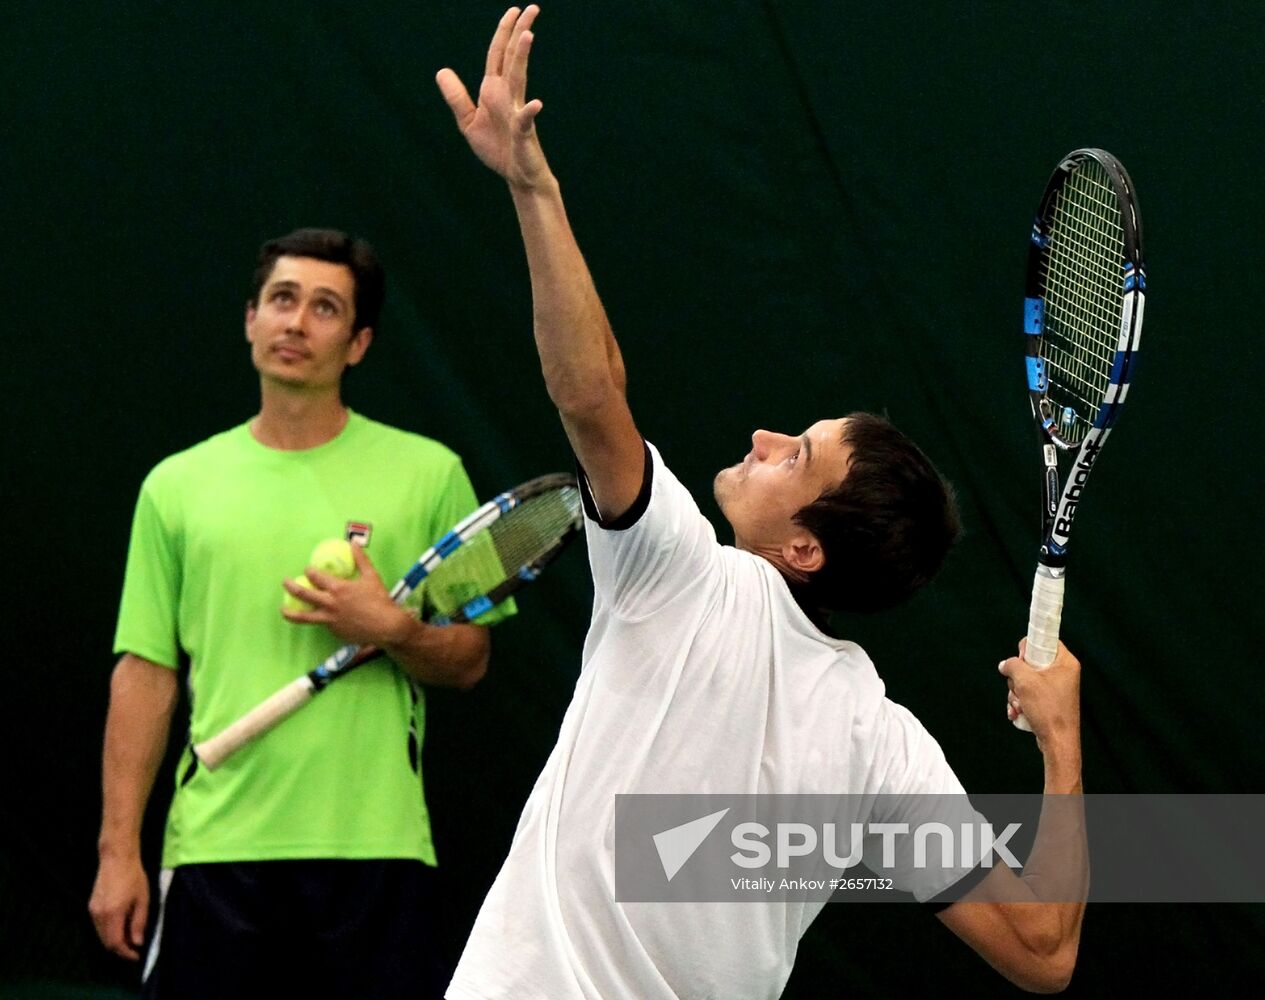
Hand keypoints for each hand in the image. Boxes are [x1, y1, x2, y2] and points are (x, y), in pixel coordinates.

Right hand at [89, 854, 147, 960]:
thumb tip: (137, 943)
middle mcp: (98, 915)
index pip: (115, 943)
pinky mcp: (91, 906)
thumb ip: (139, 923)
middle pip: (106, 942)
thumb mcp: (143, 899)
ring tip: (130, 938)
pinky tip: (121, 926)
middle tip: (135, 949)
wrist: (117, 858)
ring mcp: (92, 911)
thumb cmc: (134, 876)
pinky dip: (108, 931)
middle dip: (120, 949)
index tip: (137, 955)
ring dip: (114, 940)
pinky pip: (98, 926)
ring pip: (101, 935)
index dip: (126, 953)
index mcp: (112, 914)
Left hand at [281, 543, 414, 647]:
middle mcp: (330, 604)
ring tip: (283, 611)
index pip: (316, 577)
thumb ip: (361, 559)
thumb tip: (354, 543)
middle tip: (285, 583)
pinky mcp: (334, 631)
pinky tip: (322, 617)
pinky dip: (321, 619)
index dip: (310, 571)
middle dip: (292, 587)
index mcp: (338, 588)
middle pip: (304, 594)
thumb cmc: (380, 600)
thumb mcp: (372, 577)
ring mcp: (330, 620)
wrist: (386, 626)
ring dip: (291, 613)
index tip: (308, 570)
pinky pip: (323, 624)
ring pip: (305, 617)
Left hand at [436, 6, 548, 188]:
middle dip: (519, 33)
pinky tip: (536, 104)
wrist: (515, 174)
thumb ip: (456, 97)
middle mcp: (508, 95)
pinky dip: (530, 112)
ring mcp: (517, 112)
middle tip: (531, 9)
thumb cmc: (496, 148)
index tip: (514, 11)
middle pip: (512, 58)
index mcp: (493, 90)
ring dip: (522, 58)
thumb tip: (441, 70)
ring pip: (519, 80)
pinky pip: (526, 120)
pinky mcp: (523, 133)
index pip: (497, 55)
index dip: (503, 32)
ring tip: (527, 36)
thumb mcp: (468, 122)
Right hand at [999, 639, 1080, 749]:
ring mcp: (1056, 689)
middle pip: (1031, 663)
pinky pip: (1029, 695)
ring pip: (1026, 680)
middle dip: (1017, 678)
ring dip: (1016, 693)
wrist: (1058, 742)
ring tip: (1019, 706)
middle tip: (1019, 687)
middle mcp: (1063, 673)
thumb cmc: (1047, 709)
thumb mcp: (1025, 681)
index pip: (1046, 640)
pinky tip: (1017, 713)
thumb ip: (1012, 666)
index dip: (1029, 647)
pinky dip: (1020, 703)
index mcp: (1065, 662)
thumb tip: (1005, 665)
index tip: (1020, 659)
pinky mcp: (1049, 702)